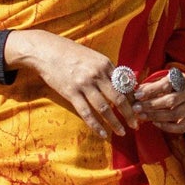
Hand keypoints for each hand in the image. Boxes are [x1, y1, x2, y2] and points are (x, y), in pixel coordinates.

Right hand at [3, 29, 136, 138]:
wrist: (45, 50)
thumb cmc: (70, 53)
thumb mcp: (93, 56)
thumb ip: (107, 70)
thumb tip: (123, 84)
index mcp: (105, 64)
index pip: (125, 85)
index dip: (133, 99)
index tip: (138, 109)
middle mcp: (97, 74)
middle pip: (119, 98)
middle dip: (130, 114)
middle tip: (137, 124)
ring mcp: (84, 84)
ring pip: (105, 108)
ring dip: (115, 122)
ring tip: (122, 132)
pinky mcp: (71, 93)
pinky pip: (87, 113)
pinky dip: (96, 125)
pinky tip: (103, 134)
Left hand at [133, 68, 184, 134]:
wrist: (182, 96)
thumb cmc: (165, 88)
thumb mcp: (158, 83)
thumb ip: (147, 88)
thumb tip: (135, 94)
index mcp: (181, 79)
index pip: (166, 85)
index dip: (151, 90)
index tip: (137, 95)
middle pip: (171, 101)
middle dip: (151, 105)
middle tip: (136, 108)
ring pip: (175, 114)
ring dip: (156, 116)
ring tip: (142, 116)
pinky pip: (181, 126)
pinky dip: (167, 127)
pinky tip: (155, 123)